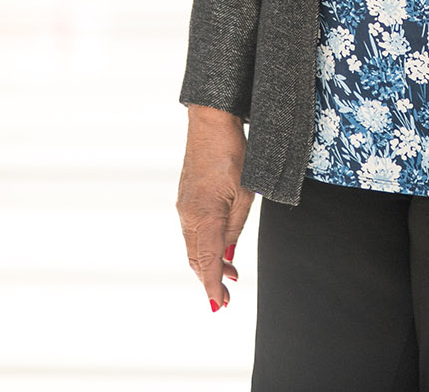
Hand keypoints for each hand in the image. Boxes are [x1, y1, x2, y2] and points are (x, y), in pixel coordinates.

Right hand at [176, 105, 254, 310]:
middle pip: (196, 258)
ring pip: (194, 245)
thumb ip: (235, 228)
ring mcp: (184, 206)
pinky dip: (203, 245)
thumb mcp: (244, 194)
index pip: (206, 262)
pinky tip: (218, 247)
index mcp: (203, 216)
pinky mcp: (186, 198)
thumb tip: (228, 257)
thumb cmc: (233, 154)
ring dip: (208, 263)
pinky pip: (192, 231)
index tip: (219, 306)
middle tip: (227, 297)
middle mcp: (188, 215)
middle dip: (210, 280)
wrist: (210, 123)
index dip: (212, 287)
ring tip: (230, 274)